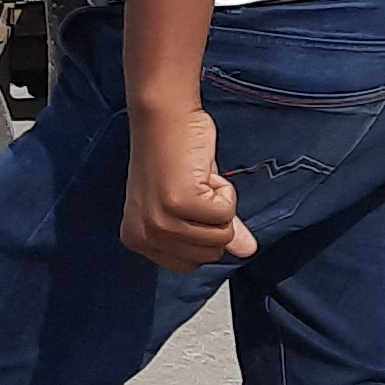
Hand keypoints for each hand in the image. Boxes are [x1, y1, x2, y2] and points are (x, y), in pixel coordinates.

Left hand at [121, 103, 255, 271]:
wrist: (166, 119)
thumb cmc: (175, 155)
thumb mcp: (191, 202)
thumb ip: (215, 230)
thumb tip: (246, 250)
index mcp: (138, 240)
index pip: (189, 266)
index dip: (204, 234)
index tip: (191, 205)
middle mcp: (144, 236)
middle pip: (208, 255)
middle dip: (215, 221)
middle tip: (197, 190)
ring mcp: (161, 222)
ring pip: (220, 237)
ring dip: (221, 205)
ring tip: (200, 181)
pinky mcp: (180, 203)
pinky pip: (226, 215)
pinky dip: (226, 192)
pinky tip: (205, 175)